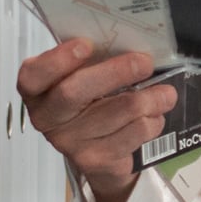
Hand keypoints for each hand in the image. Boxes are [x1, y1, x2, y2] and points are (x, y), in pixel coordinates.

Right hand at [17, 37, 177, 201]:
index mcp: (36, 90)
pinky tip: (154, 116)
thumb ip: (93, 60)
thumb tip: (131, 41)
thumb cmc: (90, 100)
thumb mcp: (83, 76)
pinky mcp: (94, 159)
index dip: (57, 60)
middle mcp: (46, 117)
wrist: (97, 150)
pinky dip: (151, 122)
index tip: (87, 44)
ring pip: (114, 113)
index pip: (33, 75)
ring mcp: (68, 142)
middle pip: (74, 92)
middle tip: (145, 63)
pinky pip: (131, 135)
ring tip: (166, 94)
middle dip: (114, 73)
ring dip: (148, 100)